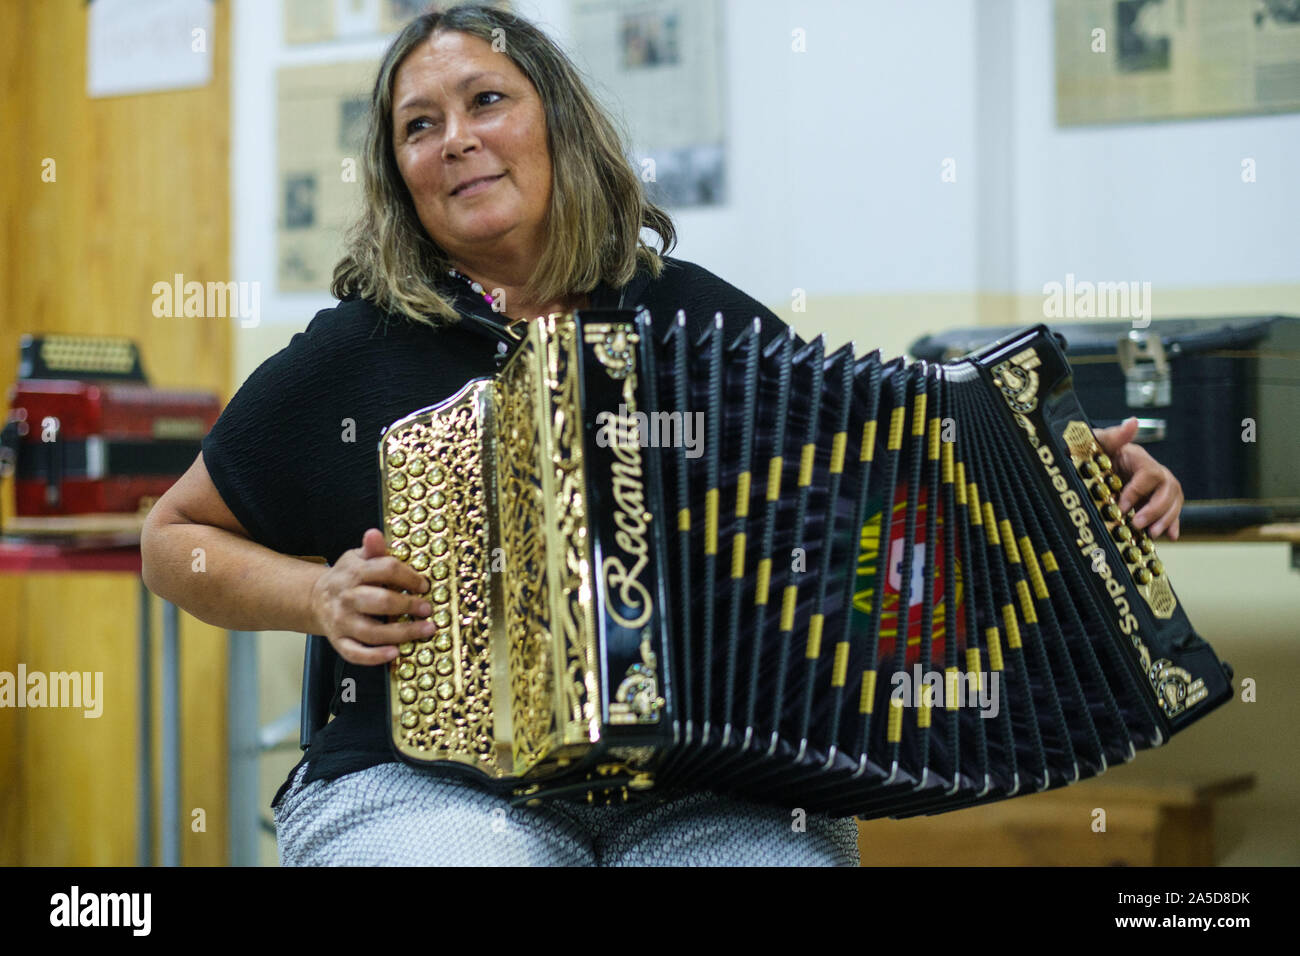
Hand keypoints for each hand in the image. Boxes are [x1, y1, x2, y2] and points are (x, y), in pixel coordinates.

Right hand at [309, 528, 432, 664]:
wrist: (316, 598)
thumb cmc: (347, 578)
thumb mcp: (357, 558)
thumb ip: (372, 550)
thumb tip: (374, 534)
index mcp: (354, 572)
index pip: (386, 570)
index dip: (409, 577)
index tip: (424, 585)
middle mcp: (347, 597)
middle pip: (380, 602)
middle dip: (408, 605)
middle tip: (427, 609)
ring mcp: (342, 621)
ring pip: (372, 632)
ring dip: (402, 633)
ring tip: (425, 630)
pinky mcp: (339, 641)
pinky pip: (355, 653)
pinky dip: (375, 656)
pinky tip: (394, 653)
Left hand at [1092, 417, 1183, 540]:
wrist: (1092, 462)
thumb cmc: (1093, 452)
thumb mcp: (1097, 442)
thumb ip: (1112, 436)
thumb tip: (1132, 422)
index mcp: (1139, 458)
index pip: (1149, 474)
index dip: (1138, 491)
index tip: (1122, 506)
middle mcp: (1153, 471)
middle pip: (1168, 488)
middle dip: (1155, 509)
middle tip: (1137, 524)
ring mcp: (1158, 485)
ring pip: (1173, 500)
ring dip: (1166, 518)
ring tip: (1152, 534)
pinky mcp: (1157, 498)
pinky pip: (1172, 511)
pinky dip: (1173, 523)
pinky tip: (1171, 536)